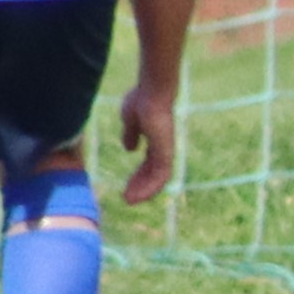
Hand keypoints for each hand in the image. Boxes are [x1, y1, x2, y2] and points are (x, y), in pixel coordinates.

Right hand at [117, 84, 180, 203]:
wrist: (151, 92)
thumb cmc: (141, 100)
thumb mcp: (130, 120)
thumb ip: (131, 134)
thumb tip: (130, 148)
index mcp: (155, 140)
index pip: (149, 164)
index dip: (138, 177)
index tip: (126, 187)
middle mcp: (163, 147)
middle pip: (152, 173)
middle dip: (139, 186)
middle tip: (126, 198)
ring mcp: (166, 149)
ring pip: (158, 178)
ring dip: (144, 190)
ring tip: (129, 200)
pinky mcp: (167, 151)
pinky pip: (162, 175)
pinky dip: (151, 186)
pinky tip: (138, 195)